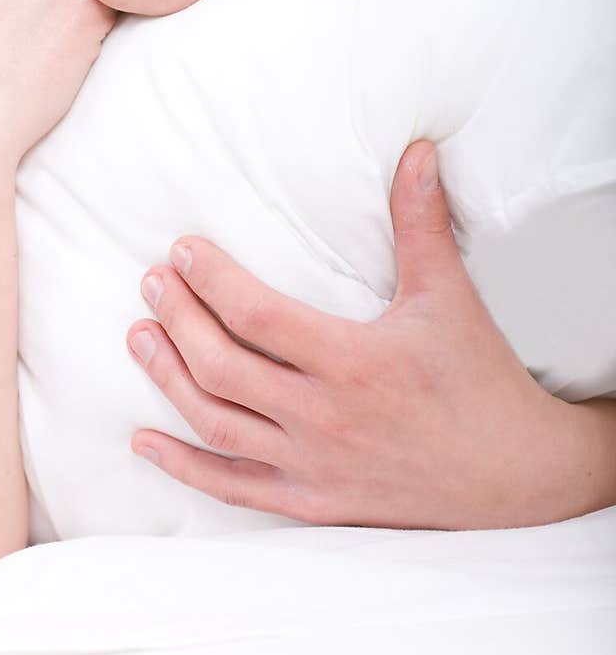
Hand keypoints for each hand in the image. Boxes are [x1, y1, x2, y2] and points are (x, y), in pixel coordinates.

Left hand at [126, 140, 614, 528]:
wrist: (516, 475)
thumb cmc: (480, 379)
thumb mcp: (449, 296)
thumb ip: (421, 223)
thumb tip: (416, 152)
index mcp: (351, 361)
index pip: (256, 315)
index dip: (210, 279)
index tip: (181, 250)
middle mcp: (322, 416)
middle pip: (222, 367)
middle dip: (178, 320)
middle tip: (150, 283)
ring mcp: (313, 465)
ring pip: (217, 424)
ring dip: (169, 379)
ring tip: (138, 337)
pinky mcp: (314, 502)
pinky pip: (234, 488)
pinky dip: (185, 466)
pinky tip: (144, 441)